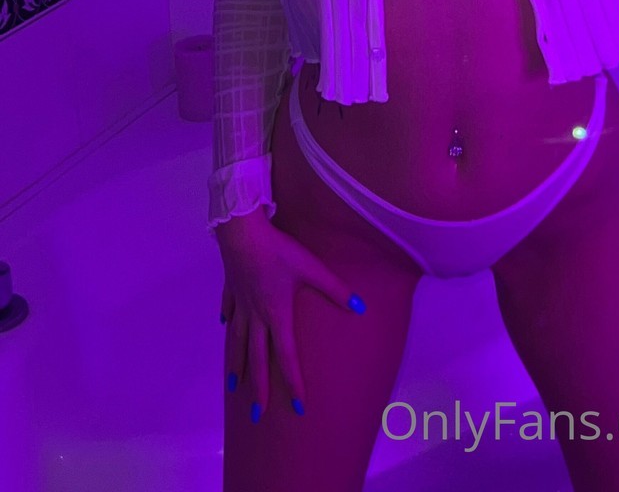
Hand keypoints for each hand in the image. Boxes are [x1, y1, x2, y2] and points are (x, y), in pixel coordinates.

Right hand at [217, 214, 365, 421]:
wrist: (242, 234)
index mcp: (276, 315)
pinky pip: (229, 312)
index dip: (293, 382)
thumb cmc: (279, 252)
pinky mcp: (231, 290)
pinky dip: (228, 324)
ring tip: (233, 386)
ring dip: (236, 365)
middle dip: (258, 389)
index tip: (298, 407)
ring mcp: (240, 305)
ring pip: (236, 342)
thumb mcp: (311, 268)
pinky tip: (225, 328)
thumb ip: (335, 289)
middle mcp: (256, 317)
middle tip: (256, 416)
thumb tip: (361, 308)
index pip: (286, 357)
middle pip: (256, 359)